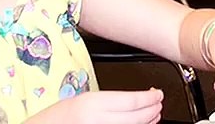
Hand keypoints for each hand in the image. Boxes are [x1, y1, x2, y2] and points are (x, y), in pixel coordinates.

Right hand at [43, 89, 163, 123]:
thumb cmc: (56, 119)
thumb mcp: (81, 101)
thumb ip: (106, 101)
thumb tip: (131, 101)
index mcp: (93, 104)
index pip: (132, 100)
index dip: (150, 98)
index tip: (157, 94)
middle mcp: (99, 121)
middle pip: (138, 116)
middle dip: (153, 110)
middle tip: (158, 104)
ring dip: (148, 122)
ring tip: (152, 115)